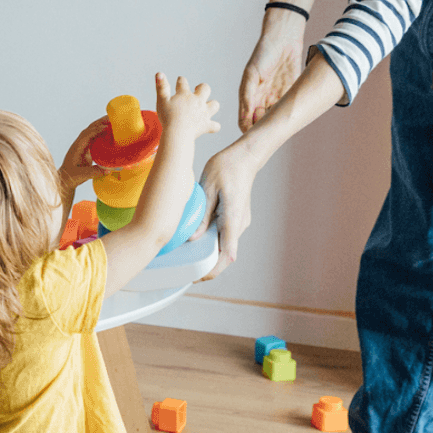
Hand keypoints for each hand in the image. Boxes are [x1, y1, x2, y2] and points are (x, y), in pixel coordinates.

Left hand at [58, 116, 110, 200]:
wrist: (65, 180)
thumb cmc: (71, 177)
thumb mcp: (82, 175)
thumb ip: (94, 172)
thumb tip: (108, 169)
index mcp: (77, 148)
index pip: (86, 135)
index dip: (96, 130)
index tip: (106, 127)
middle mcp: (79, 144)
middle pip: (89, 129)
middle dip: (99, 122)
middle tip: (111, 117)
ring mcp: (83, 146)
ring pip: (92, 132)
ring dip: (101, 125)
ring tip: (112, 121)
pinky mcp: (87, 150)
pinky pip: (95, 138)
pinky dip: (102, 133)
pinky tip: (110, 132)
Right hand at [155, 73, 220, 139]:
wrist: (178, 134)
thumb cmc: (168, 118)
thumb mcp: (162, 101)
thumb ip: (161, 87)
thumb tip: (159, 73)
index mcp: (185, 94)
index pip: (183, 82)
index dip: (180, 81)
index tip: (180, 81)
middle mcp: (197, 101)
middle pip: (205, 88)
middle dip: (201, 88)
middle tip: (196, 91)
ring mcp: (204, 113)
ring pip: (214, 105)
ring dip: (211, 105)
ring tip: (205, 108)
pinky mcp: (206, 125)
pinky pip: (215, 126)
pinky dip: (213, 126)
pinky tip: (210, 126)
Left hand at [191, 141, 260, 280]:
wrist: (246, 156)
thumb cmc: (228, 166)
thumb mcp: (208, 188)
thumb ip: (202, 215)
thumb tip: (193, 238)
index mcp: (232, 219)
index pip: (227, 255)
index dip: (213, 270)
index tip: (197, 277)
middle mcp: (239, 224)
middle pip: (224, 254)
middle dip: (207, 265)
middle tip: (185, 268)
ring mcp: (239, 221)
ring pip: (224, 245)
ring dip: (209, 252)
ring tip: (188, 254)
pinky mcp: (236, 217)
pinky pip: (224, 235)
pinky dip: (212, 241)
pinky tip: (197, 237)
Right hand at [239, 12, 304, 131]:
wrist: (284, 39)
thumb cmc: (264, 53)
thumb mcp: (252, 73)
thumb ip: (248, 94)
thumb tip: (246, 114)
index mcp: (249, 97)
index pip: (245, 121)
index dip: (249, 130)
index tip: (255, 135)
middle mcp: (261, 100)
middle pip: (260, 123)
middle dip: (264, 130)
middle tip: (270, 132)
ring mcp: (275, 97)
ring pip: (274, 119)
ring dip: (277, 124)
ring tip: (281, 126)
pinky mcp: (289, 93)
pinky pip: (287, 109)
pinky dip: (288, 115)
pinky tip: (291, 117)